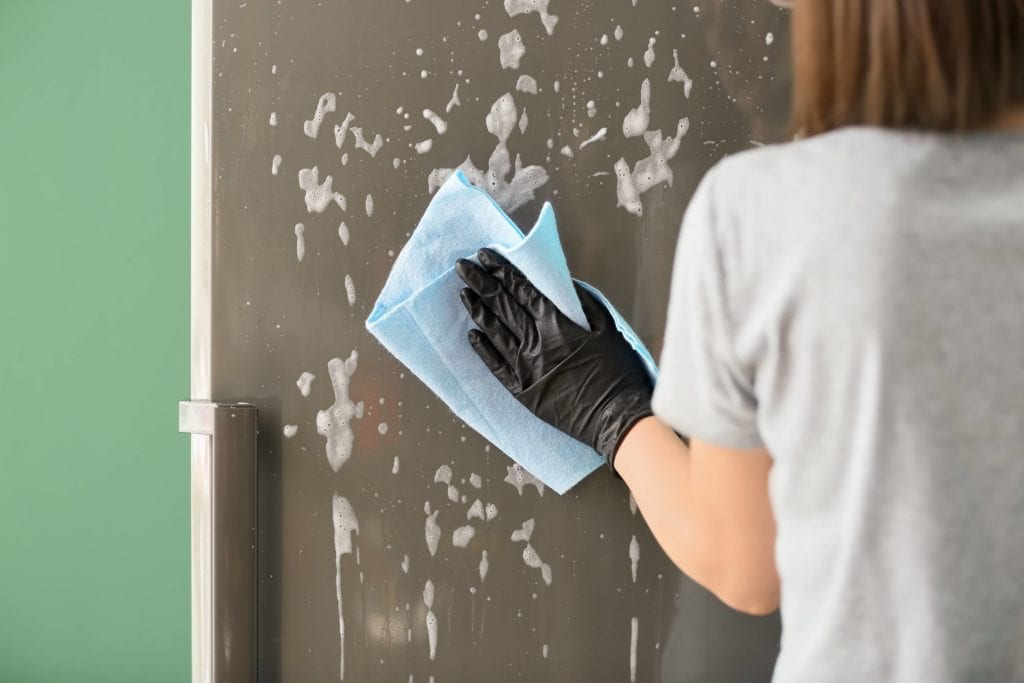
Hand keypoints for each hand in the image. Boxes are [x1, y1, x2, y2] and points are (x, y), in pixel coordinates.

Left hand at [455, 248, 653, 472]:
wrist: (616, 419)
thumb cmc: (619, 374)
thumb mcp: (609, 330)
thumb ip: (586, 304)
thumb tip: (566, 284)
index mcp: (558, 326)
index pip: (523, 290)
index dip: (503, 270)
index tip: (487, 255)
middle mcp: (536, 344)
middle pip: (502, 306)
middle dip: (481, 283)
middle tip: (463, 266)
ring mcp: (526, 369)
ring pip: (494, 333)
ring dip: (478, 311)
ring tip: (463, 293)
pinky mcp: (523, 392)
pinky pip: (496, 366)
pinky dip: (483, 349)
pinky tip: (472, 335)